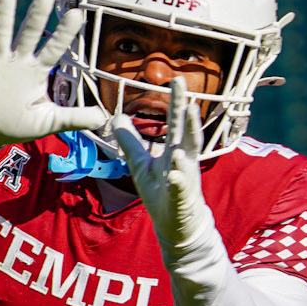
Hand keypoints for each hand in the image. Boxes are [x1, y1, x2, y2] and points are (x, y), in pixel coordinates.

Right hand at [0, 0, 107, 154]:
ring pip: (1, 33)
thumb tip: (103, 119)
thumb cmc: (18, 124)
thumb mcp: (49, 122)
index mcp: (37, 72)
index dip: (65, 33)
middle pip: (29, 33)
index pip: (54, 49)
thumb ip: (74, 118)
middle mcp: (19, 62)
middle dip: (37, 14)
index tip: (77, 14)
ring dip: (3, 13)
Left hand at [111, 77, 213, 269]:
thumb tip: (117, 117)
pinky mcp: (182, 198)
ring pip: (188, 153)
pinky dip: (179, 177)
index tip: (176, 80)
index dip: (175, 103)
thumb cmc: (161, 192)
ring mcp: (185, 177)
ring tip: (189, 113)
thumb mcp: (141, 164)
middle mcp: (184, 160)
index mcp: (174, 150)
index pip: (175, 123)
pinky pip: (180, 186)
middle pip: (184, 130)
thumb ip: (131, 142)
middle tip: (184, 84)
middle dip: (184, 109)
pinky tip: (175, 169)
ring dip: (189, 133)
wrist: (176, 225)